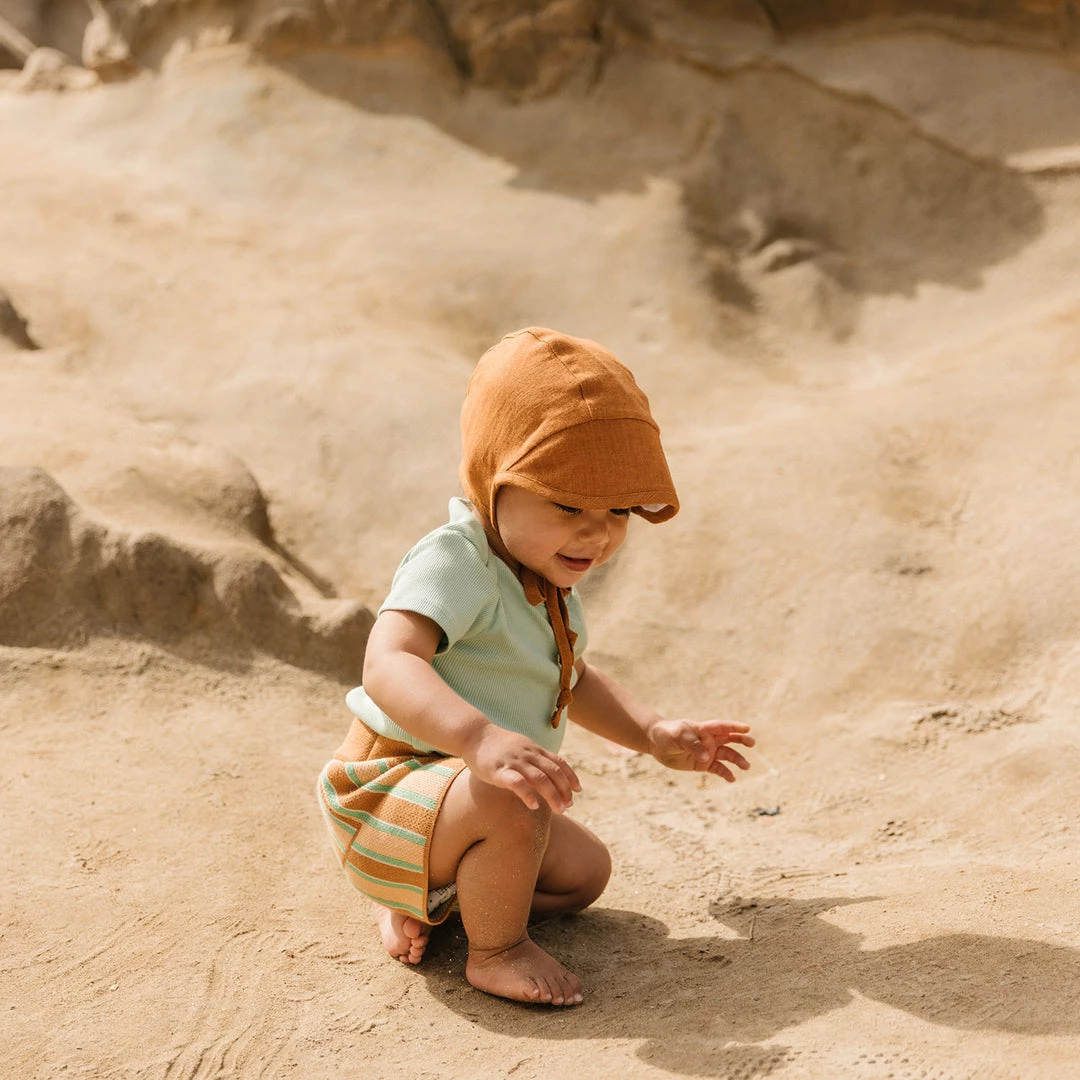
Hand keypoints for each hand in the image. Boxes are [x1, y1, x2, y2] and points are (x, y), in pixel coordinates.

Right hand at [464, 725, 581, 812]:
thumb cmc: (496, 745)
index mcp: (534, 749)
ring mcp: (514, 761)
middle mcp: (527, 754)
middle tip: (569, 805)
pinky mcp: (499, 770)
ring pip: (540, 778)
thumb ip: (533, 758)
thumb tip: (546, 773)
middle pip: (553, 772)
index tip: (578, 790)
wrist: (473, 734)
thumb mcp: (520, 747)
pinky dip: (528, 795)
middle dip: (564, 790)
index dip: (570, 776)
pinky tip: (534, 805)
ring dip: (552, 795)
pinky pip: (517, 783)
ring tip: (559, 810)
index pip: (558, 762)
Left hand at [648, 719, 753, 780]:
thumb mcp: (679, 736)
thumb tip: (707, 757)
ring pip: (727, 755)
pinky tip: (732, 779)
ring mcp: (707, 752)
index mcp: (704, 729)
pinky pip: (718, 769)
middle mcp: (709, 740)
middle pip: (729, 739)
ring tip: (746, 766)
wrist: (657, 743)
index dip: (734, 727)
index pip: (722, 727)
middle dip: (741, 740)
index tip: (747, 728)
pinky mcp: (702, 764)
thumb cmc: (668, 734)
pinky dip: (725, 774)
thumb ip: (693, 745)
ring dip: (737, 760)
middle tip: (752, 744)